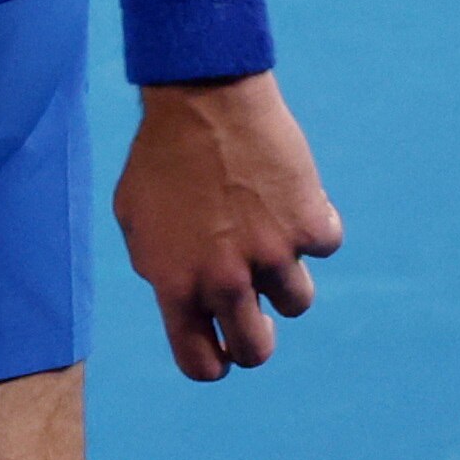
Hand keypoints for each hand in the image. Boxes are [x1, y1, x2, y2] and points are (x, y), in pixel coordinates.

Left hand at [112, 70, 343, 379]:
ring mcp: (271, 254)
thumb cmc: (160, 153)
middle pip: (257, 350)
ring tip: (267, 229)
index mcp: (176, 286)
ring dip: (285, 273)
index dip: (215, 362)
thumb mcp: (135, 219)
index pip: (200, 364)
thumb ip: (159, 267)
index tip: (223, 348)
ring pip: (298, 301)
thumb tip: (182, 298)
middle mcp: (225, 280)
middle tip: (258, 309)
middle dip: (259, 337)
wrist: (202, 96)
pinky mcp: (308, 223)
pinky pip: (323, 244)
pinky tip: (290, 193)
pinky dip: (312, 223)